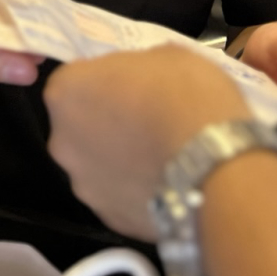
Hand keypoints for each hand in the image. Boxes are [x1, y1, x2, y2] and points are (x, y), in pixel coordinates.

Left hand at [44, 47, 249, 239]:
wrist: (214, 166)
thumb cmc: (185, 96)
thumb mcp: (167, 55)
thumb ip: (138, 67)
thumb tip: (140, 79)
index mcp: (66, 91)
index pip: (76, 80)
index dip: (107, 81)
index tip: (135, 85)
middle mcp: (62, 141)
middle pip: (81, 126)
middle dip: (108, 122)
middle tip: (148, 120)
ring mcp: (84, 185)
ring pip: (99, 165)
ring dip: (121, 160)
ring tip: (163, 157)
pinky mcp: (111, 220)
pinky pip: (121, 197)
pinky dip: (138, 191)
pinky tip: (169, 184)